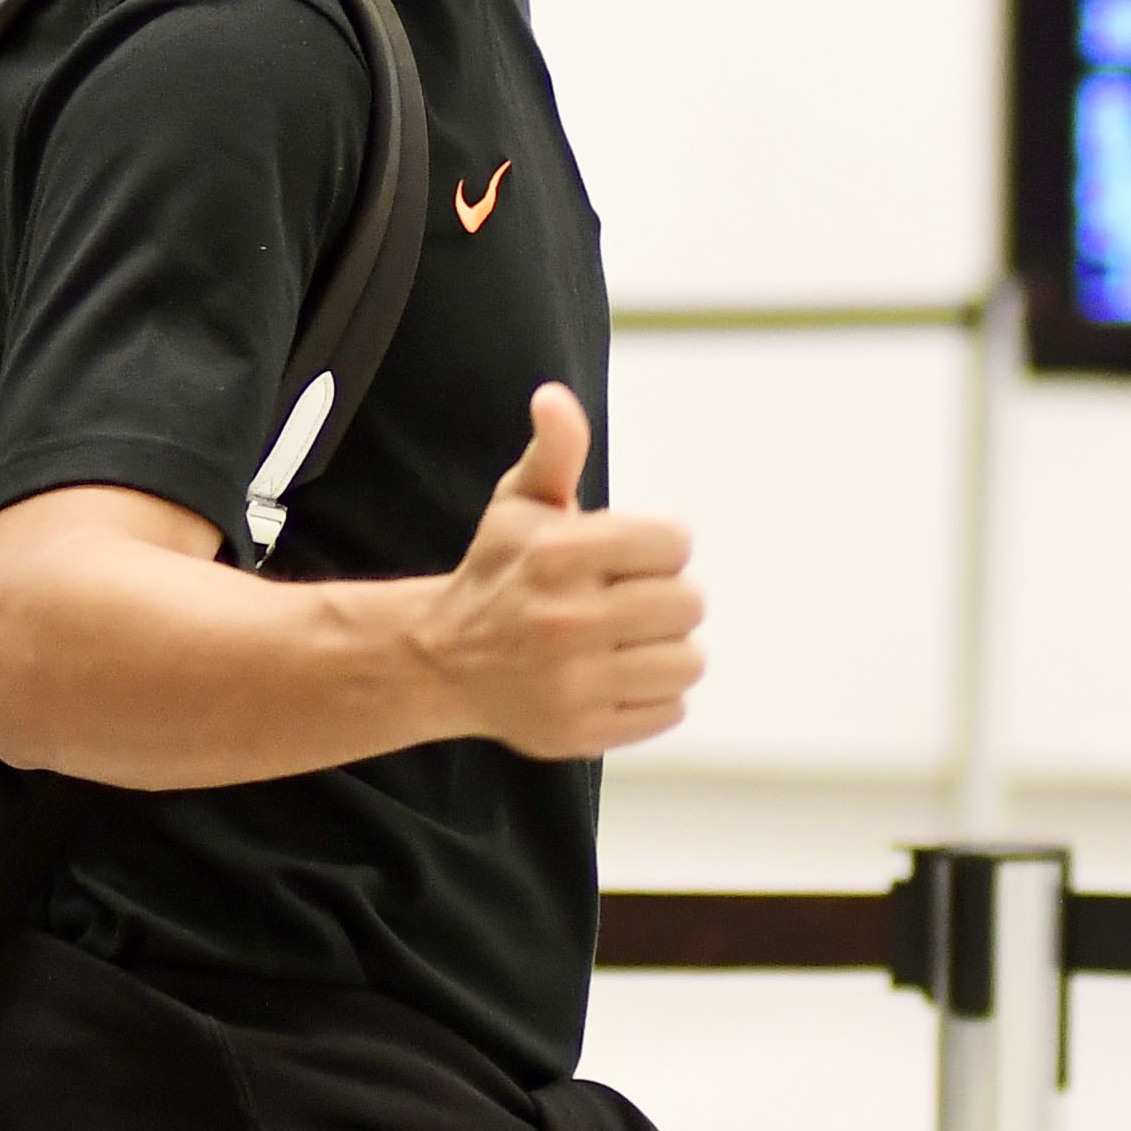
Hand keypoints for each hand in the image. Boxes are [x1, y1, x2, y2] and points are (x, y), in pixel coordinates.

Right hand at [418, 382, 702, 758]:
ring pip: (688, 660)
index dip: (661, 545)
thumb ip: (553, 451)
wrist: (441, 660)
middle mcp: (564, 620)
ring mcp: (573, 684)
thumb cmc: (499, 571)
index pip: (676, 541)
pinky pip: (671, 710)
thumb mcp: (520, 504)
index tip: (631, 553)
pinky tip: (616, 675)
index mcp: (557, 554)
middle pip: (689, 603)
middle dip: (665, 596)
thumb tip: (553, 397)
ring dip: (667, 648)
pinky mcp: (581, 733)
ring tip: (626, 639)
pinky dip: (655, 694)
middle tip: (627, 599)